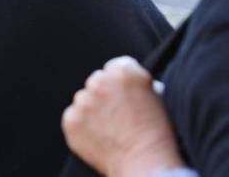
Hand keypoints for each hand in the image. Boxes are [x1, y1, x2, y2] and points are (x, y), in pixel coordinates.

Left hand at [62, 56, 183, 176]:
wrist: (144, 163)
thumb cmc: (157, 134)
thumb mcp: (156, 97)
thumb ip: (137, 83)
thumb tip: (129, 83)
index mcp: (124, 71)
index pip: (117, 66)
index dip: (123, 82)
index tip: (126, 95)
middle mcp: (100, 81)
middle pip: (98, 81)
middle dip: (105, 94)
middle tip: (118, 116)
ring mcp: (83, 101)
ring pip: (84, 99)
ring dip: (92, 110)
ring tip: (110, 130)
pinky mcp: (71, 120)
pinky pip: (73, 117)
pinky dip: (82, 126)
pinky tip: (99, 137)